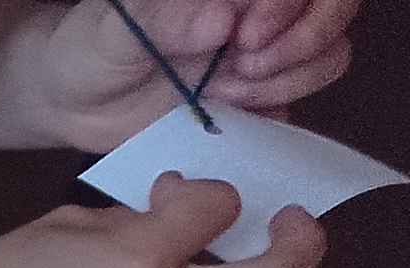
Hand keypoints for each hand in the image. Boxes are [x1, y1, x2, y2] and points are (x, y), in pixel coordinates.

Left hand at [22, 0, 358, 150]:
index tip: (246, 34)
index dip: (293, 5)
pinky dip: (275, 112)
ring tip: (227, 92)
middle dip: (303, 40)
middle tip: (243, 64)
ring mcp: (266, 54)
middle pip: (336, 10)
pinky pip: (299, 105)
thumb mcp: (116, 29)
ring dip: (287, 80)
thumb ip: (165, 19)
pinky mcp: (258, 100)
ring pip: (328, 56)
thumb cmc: (91, 48)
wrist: (73, 102)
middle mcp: (261, 11)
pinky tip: (229, 114)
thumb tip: (222, 16)